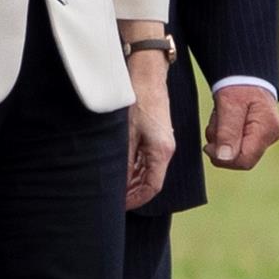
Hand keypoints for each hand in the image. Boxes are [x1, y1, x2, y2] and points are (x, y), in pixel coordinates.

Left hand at [124, 57, 176, 210]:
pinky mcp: (156, 133)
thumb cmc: (137, 100)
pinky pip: (147, 157)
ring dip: (132, 179)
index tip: (120, 205)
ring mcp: (162, 141)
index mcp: (161, 151)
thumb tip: (118, 184)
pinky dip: (134, 166)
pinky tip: (121, 168)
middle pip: (151, 180)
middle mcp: (165, 148)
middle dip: (133, 192)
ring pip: (148, 170)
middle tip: (112, 198)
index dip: (136, 199)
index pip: (152, 187)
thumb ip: (123, 161)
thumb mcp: (126, 134)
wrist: (147, 73)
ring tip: (113, 185)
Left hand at [205, 85, 278, 169]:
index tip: (208, 146)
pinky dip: (224, 135)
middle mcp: (270, 136)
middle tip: (215, 124)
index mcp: (267, 129)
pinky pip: (236, 144)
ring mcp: (265, 136)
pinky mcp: (257, 134)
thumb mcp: (229, 103)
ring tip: (219, 117)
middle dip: (221, 146)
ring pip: (236, 152)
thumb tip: (224, 158)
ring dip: (220, 138)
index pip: (245, 160)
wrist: (245, 73)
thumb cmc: (239, 85)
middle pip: (240, 158)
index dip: (224, 159)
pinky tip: (223, 120)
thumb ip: (227, 131)